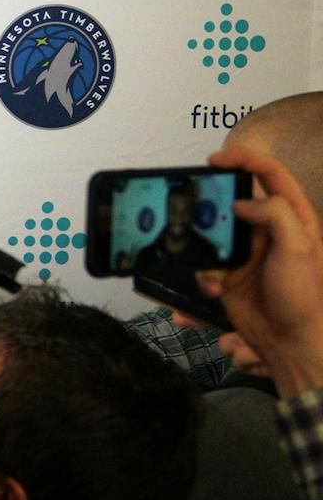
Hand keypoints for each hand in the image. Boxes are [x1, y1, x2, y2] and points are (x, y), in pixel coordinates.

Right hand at [197, 147, 322, 395]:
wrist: (289, 340)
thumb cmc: (303, 294)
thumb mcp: (298, 248)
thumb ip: (275, 215)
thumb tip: (241, 203)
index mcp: (293, 217)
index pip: (270, 174)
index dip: (243, 160)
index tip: (215, 159)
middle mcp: (267, 229)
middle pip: (234, 198)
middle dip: (214, 204)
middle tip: (196, 206)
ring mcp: (245, 251)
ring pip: (213, 231)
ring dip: (205, 244)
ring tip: (212, 262)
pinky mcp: (227, 273)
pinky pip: (205, 262)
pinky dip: (204, 274)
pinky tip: (214, 287)